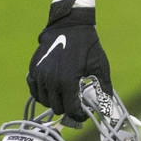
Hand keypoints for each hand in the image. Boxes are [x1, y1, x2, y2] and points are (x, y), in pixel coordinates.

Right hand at [27, 0, 111, 121]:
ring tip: (64, 95)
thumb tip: (107, 106)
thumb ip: (104, 88)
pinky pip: (34, 89)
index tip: (84, 113)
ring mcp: (40, 74)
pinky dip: (41, 93)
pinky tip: (51, 89)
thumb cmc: (87, 45)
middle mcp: (51, 80)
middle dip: (67, 108)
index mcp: (67, 81)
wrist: (70, 24)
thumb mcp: (100, 66)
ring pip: (44, 100)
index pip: (71, 110)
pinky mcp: (33, 68)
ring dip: (54, 101)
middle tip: (75, 102)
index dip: (79, 115)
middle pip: (57, 108)